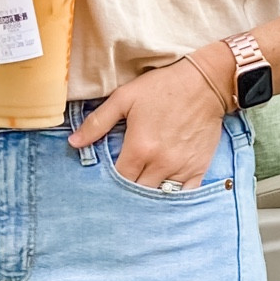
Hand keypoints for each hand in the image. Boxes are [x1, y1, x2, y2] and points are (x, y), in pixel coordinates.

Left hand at [68, 57, 226, 187]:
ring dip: (148, 196)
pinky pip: (185, 195)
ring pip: (160, 196)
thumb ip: (98, 122)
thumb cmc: (163, 88)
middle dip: (128, 192)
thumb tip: (74, 143)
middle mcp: (160, 163)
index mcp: (140, 148)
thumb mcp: (125, 97)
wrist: (205, 82)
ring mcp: (181, 167)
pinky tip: (164, 194)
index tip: (107, 181)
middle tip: (122, 188)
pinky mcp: (199, 168)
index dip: (111, 182)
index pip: (119, 179)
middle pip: (138, 192)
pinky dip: (173, 197)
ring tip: (140, 192)